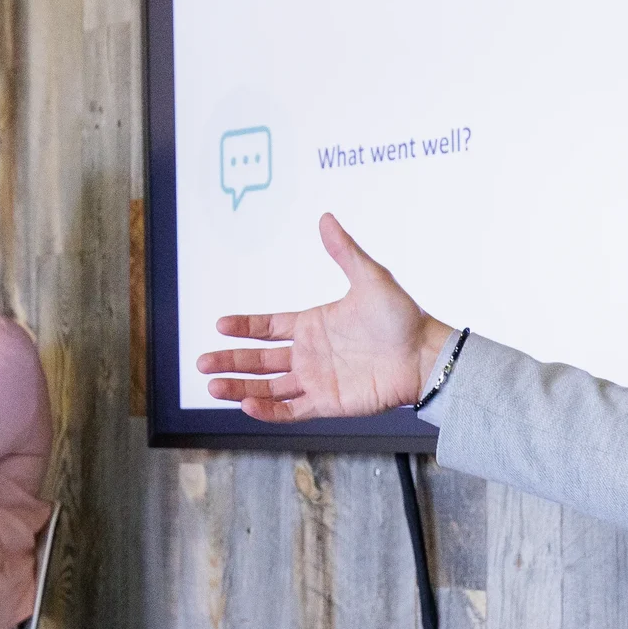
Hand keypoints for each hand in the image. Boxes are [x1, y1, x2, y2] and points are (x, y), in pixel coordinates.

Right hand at [197, 214, 453, 422]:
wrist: (425, 354)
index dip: (244, 327)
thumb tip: (326, 218)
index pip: (268, 328)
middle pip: (259, 360)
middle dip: (230, 361)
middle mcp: (310, 354)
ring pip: (268, 387)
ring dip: (240, 388)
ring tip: (213, 386)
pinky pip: (291, 409)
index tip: (219, 325)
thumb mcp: (370, 277)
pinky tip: (247, 404)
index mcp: (313, 324)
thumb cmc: (402, 317)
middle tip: (202, 363)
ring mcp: (317, 380)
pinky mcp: (328, 403)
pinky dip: (268, 409)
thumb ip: (343, 251)